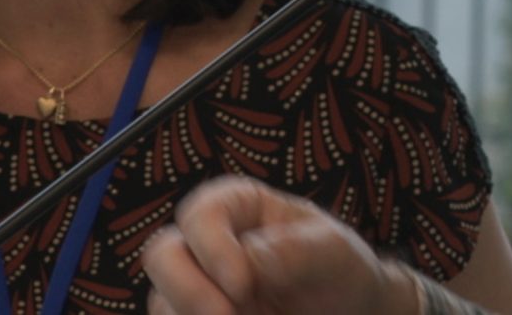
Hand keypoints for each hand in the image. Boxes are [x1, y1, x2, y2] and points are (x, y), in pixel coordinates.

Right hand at [143, 177, 423, 314]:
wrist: (349, 314)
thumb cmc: (340, 270)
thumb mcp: (332, 251)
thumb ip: (294, 250)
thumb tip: (249, 260)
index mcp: (237, 208)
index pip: (200, 214)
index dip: (212, 247)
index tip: (244, 284)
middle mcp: (209, 246)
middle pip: (162, 255)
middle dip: (187, 289)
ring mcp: (200, 288)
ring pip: (162, 302)